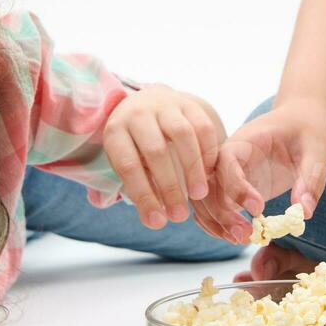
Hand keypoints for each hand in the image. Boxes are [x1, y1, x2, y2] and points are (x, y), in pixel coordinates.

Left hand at [103, 84, 222, 227]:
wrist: (147, 104)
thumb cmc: (135, 145)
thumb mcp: (128, 162)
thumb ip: (140, 188)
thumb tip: (155, 221)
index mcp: (116, 131)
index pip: (129, 166)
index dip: (143, 196)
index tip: (157, 222)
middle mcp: (139, 114)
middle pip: (155, 151)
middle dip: (169, 187)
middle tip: (180, 216)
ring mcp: (165, 105)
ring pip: (182, 135)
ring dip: (193, 169)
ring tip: (199, 195)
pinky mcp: (189, 103)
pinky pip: (203, 126)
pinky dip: (208, 152)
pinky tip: (209, 174)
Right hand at [190, 100, 325, 245]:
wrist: (301, 121)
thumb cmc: (308, 130)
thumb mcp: (318, 150)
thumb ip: (310, 179)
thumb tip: (303, 213)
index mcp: (246, 139)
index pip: (226, 161)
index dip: (237, 186)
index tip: (259, 209)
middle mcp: (229, 155)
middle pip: (207, 183)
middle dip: (221, 212)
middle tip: (246, 235)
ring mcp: (228, 172)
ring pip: (204, 198)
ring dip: (216, 222)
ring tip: (242, 239)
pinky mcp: (232, 186)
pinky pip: (212, 205)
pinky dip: (217, 223)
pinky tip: (235, 237)